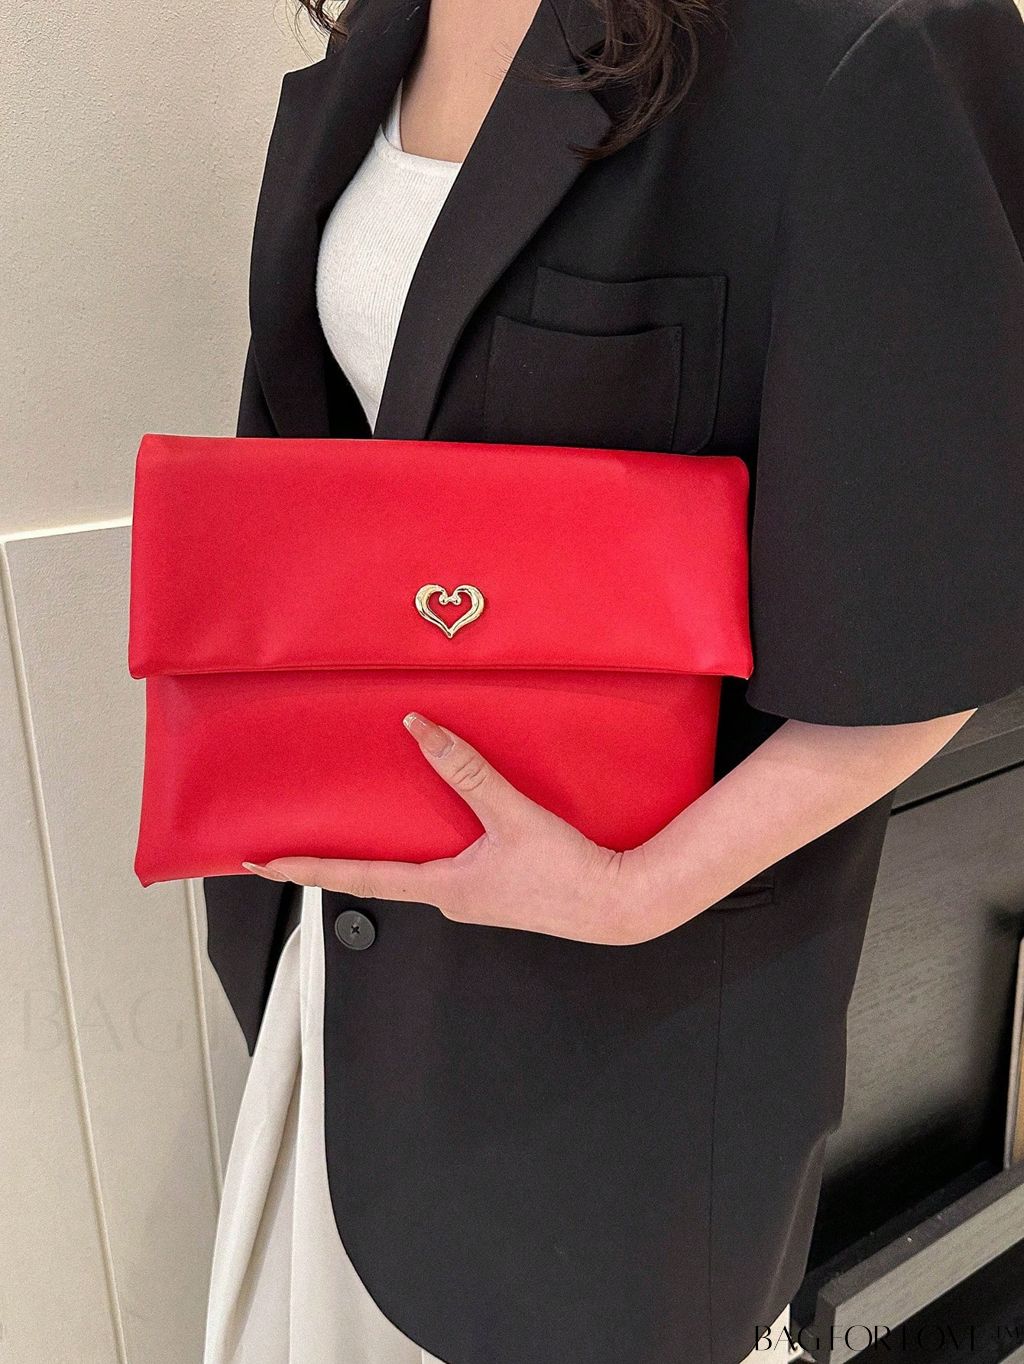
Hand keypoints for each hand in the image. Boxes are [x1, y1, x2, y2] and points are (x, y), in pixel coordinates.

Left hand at [242, 712, 670, 945]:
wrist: (616, 905)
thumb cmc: (568, 873)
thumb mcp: (511, 814)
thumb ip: (465, 769)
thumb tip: (420, 728)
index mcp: (443, 887)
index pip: (357, 878)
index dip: (308, 868)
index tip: (265, 863)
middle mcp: (449, 899)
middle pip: (376, 879)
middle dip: (333, 864)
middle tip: (289, 850)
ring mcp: (472, 898)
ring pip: (410, 873)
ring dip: (377, 858)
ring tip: (346, 838)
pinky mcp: (494, 891)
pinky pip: (443, 868)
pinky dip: (418, 851)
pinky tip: (429, 831)